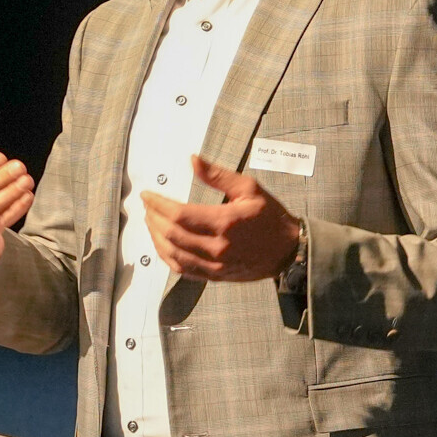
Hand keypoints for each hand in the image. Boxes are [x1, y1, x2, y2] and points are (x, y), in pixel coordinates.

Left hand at [142, 155, 300, 280]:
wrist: (289, 250)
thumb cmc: (270, 217)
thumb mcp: (249, 188)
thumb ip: (218, 175)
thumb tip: (192, 159)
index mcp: (226, 222)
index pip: (180, 215)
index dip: (158, 204)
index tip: (147, 195)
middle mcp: (218, 247)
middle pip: (172, 235)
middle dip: (153, 219)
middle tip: (147, 206)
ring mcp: (216, 265)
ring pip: (174, 255)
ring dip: (156, 238)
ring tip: (150, 222)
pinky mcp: (215, 276)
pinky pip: (183, 270)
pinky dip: (167, 257)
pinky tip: (162, 244)